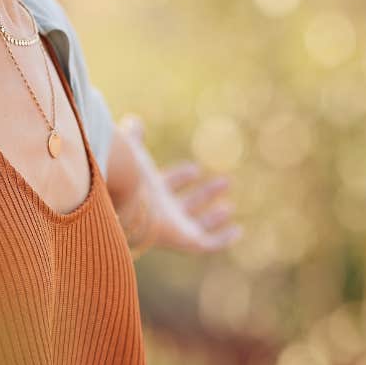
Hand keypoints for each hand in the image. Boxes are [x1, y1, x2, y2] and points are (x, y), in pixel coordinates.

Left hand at [115, 113, 241, 257]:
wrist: (128, 202)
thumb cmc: (129, 177)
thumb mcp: (134, 152)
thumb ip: (133, 138)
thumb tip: (133, 120)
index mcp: (149, 192)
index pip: (168, 185)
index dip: (181, 177)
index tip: (195, 169)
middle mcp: (162, 212)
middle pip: (186, 205)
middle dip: (205, 194)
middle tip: (225, 182)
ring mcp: (175, 228)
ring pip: (197, 225)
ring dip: (213, 217)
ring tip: (229, 207)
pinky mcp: (187, 241)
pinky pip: (209, 244)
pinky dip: (223, 239)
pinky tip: (237, 231)